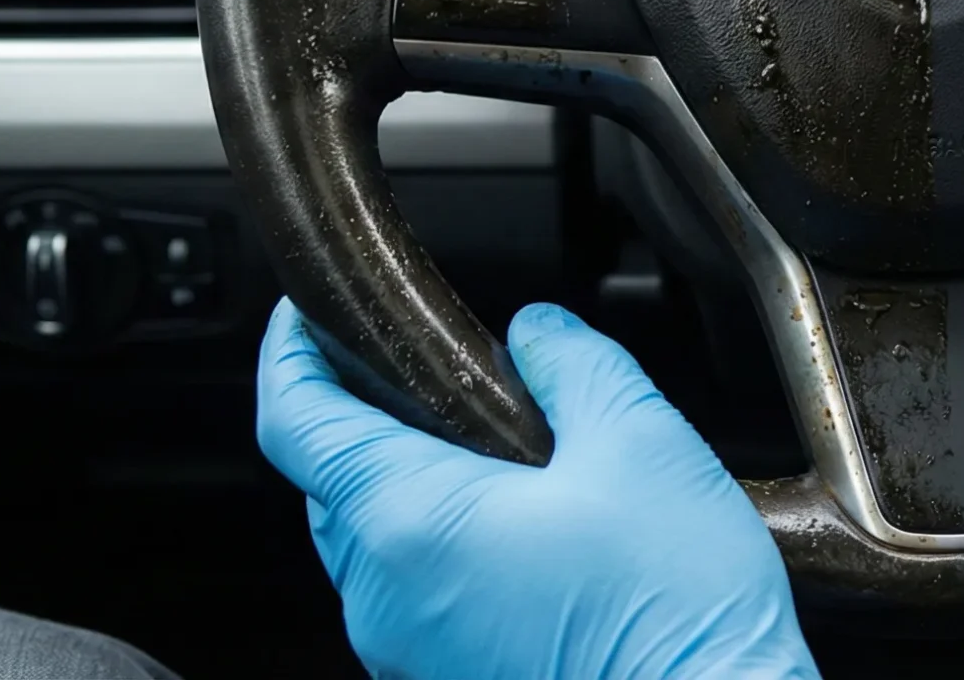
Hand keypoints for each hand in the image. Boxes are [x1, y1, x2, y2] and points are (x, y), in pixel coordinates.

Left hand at [256, 299, 817, 679]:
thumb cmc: (674, 608)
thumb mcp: (638, 438)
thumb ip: (572, 362)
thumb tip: (537, 331)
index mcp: (411, 520)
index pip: (295, 422)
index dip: (290, 354)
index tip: (306, 318)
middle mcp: (387, 595)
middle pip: (332, 478)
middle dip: (369, 414)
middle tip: (438, 371)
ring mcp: (410, 648)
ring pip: (375, 537)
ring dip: (416, 481)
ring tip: (506, 451)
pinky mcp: (445, 677)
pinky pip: (414, 591)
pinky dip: (444, 543)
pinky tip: (526, 525)